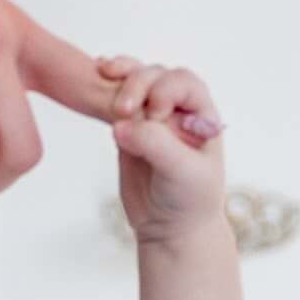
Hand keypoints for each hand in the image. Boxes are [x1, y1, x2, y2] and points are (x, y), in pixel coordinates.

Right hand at [101, 56, 226, 244]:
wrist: (171, 228)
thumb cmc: (189, 201)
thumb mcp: (181, 172)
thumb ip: (156, 144)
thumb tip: (119, 124)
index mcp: (202, 116)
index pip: (184, 82)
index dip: (165, 90)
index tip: (156, 116)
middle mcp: (179, 110)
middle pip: (155, 76)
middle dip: (137, 84)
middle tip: (124, 110)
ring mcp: (152, 116)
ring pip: (134, 81)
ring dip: (120, 78)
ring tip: (103, 76)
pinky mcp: (129, 127)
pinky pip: (115, 98)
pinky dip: (105, 85)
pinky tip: (96, 71)